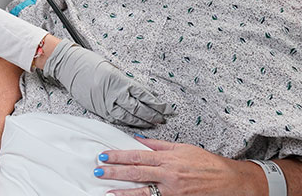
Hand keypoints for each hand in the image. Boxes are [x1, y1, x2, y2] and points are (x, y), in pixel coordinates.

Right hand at [43, 39, 171, 127]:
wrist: (68, 65)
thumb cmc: (88, 62)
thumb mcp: (111, 68)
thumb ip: (125, 81)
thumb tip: (140, 92)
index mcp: (118, 80)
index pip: (143, 95)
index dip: (157, 103)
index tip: (166, 107)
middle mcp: (113, 93)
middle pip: (139, 108)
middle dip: (154, 114)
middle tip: (164, 117)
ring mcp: (105, 103)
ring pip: (129, 117)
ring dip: (143, 121)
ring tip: (153, 122)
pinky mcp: (98, 109)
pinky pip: (117, 118)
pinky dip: (128, 122)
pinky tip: (136, 123)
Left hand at [96, 137, 258, 195]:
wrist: (231, 181)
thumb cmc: (207, 162)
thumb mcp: (182, 148)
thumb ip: (158, 145)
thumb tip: (138, 140)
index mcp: (168, 159)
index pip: (137, 156)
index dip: (119, 156)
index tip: (104, 155)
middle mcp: (168, 175)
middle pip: (136, 173)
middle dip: (115, 172)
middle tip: (98, 170)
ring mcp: (173, 191)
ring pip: (143, 192)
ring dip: (124, 191)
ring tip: (108, 190)